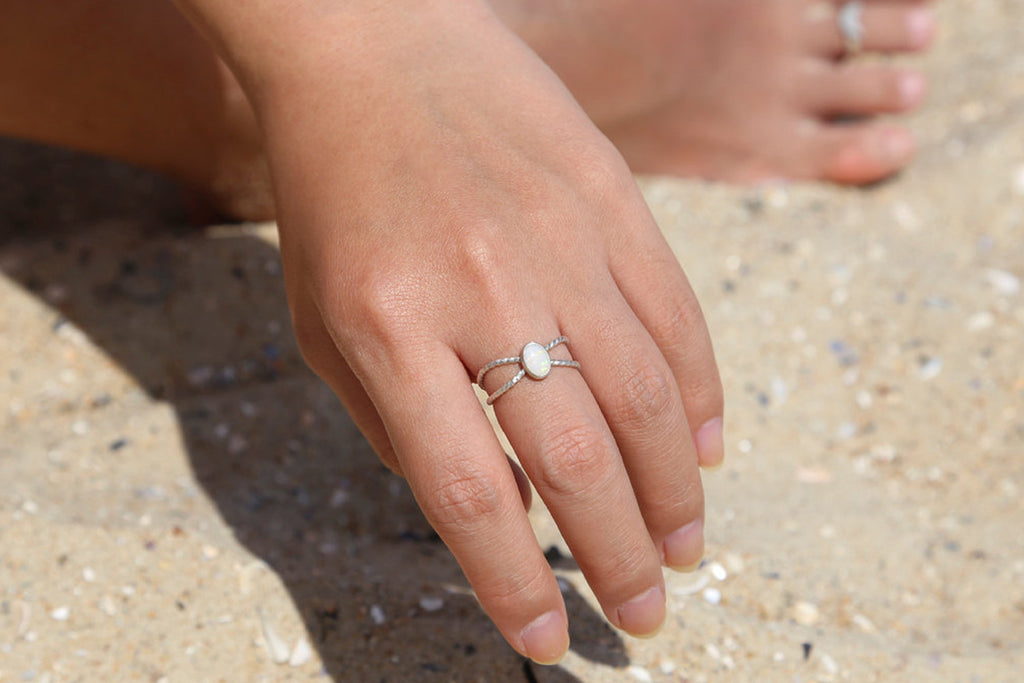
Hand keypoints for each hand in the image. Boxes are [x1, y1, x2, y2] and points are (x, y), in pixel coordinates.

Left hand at [218, 1, 723, 663]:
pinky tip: (701, 450)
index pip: (464, 493)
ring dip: (671, 492)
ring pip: (643, 397)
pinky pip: (674, 317)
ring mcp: (557, 242)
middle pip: (572, 458)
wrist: (376, 48)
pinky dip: (698, 396)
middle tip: (643, 612)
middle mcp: (481, 292)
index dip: (513, 579)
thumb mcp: (325, 322)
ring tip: (681, 547)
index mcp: (387, 331)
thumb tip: (494, 508)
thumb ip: (401, 423)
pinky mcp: (612, 199)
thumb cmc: (336, 196)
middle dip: (615, 554)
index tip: (549, 638)